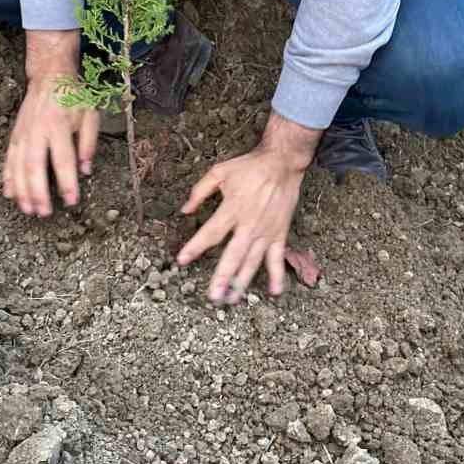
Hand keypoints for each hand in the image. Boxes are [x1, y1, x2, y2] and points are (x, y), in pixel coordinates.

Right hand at [1, 31, 97, 217]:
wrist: (50, 77)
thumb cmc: (73, 97)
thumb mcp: (90, 116)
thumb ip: (89, 144)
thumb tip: (85, 171)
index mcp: (59, 126)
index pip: (63, 160)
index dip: (67, 182)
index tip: (71, 202)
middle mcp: (37, 131)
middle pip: (34, 166)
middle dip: (38, 192)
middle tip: (44, 213)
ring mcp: (23, 134)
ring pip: (18, 166)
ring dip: (22, 190)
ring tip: (28, 210)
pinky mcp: (14, 135)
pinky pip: (8, 160)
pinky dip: (7, 178)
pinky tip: (10, 195)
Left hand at [176, 112, 320, 303]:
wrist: (282, 163)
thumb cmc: (249, 167)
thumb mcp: (220, 171)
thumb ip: (200, 191)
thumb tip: (185, 210)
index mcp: (233, 208)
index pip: (211, 232)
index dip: (195, 247)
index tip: (181, 261)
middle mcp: (249, 224)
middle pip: (233, 255)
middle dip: (223, 277)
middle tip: (213, 297)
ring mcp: (266, 231)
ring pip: (253, 261)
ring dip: (243, 282)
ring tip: (233, 300)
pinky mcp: (279, 233)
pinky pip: (278, 258)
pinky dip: (277, 275)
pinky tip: (274, 292)